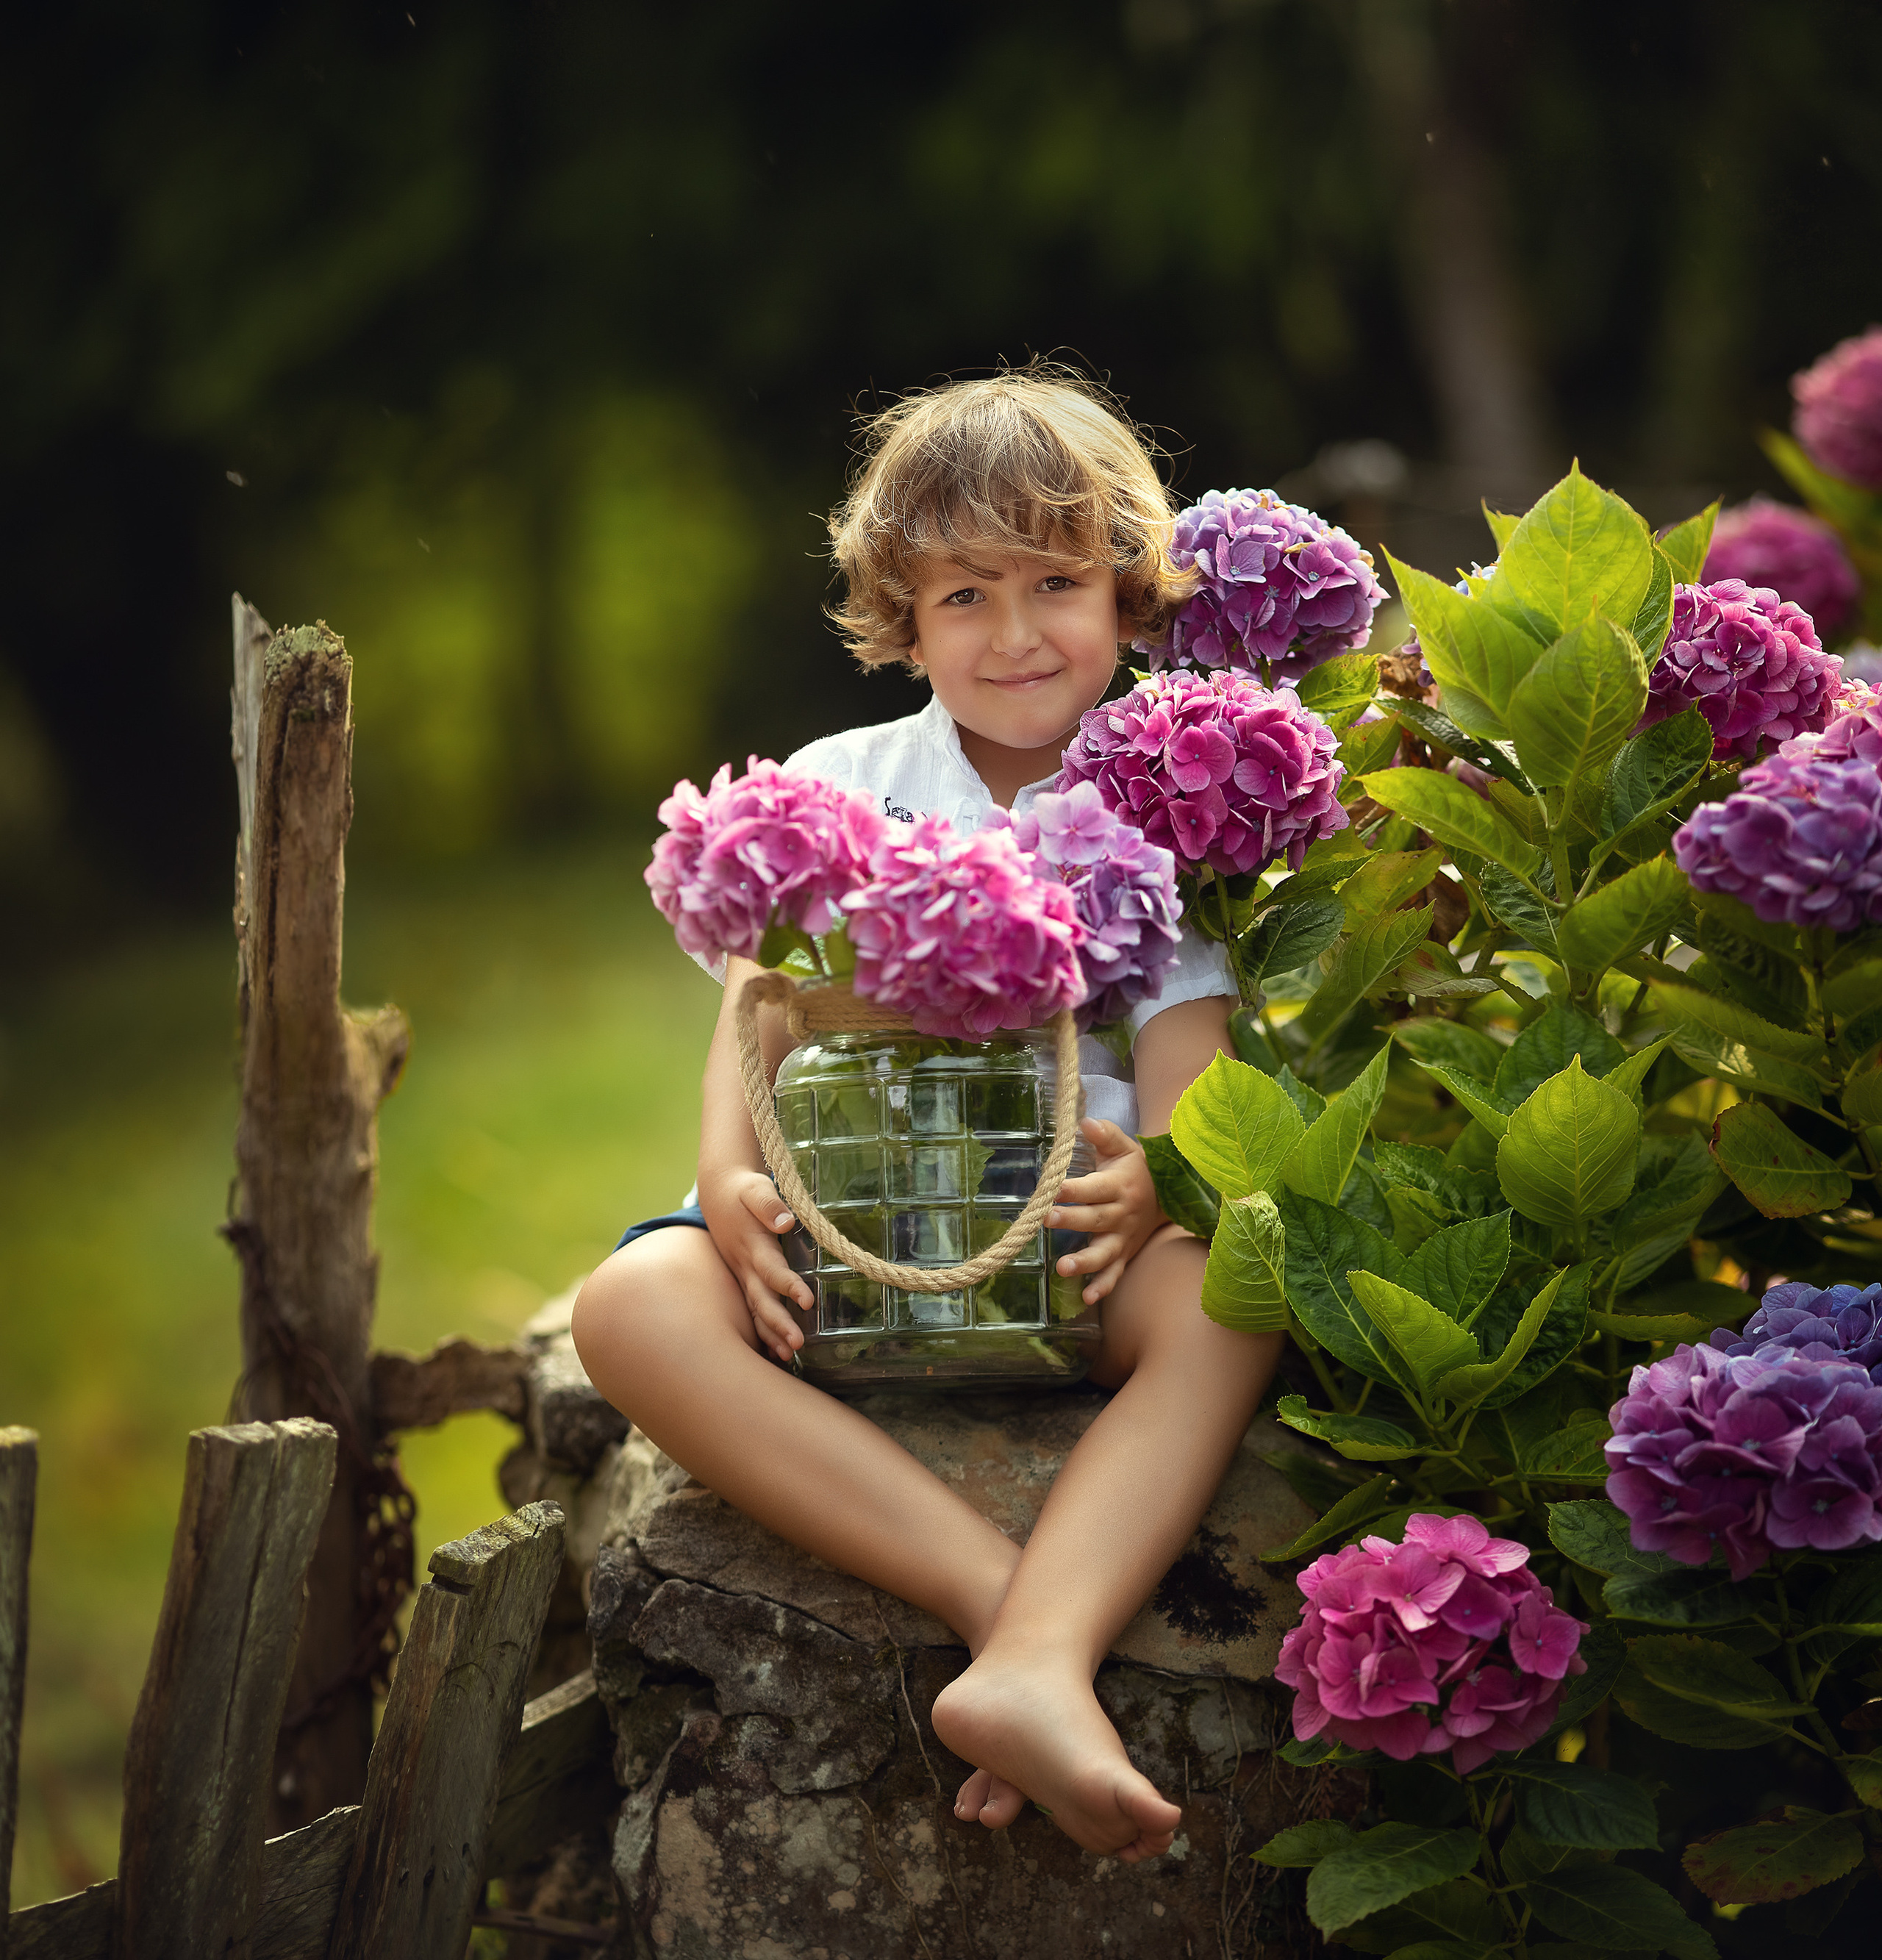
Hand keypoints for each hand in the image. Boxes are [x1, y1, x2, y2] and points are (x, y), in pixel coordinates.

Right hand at [699, 1166, 810, 1362]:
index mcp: (752, 1245)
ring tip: (790, 1357)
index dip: (789, 1286)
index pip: (772, 1270)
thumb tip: (786, 1222)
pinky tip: (776, 1351)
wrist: (717, 1192)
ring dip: (770, 1334)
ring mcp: (742, 1275)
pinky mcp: (744, 1279)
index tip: (807, 1301)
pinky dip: (763, 1331)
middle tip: (797, 1346)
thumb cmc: (742, 1190)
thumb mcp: (755, 1188)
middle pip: (762, 1300)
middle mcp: (745, 1266)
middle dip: (778, 1325)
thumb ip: (769, 1204)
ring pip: (755, 1310)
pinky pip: (753, 1309)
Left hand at [1045, 1119, 1161, 1306]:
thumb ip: (1105, 1135)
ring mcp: (1123, 1238)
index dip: (1074, 1188)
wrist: (1171, 1195)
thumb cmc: (1138, 1168)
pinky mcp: (1125, 1254)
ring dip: (1085, 1262)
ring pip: (1104, 1252)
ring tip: (1063, 1267)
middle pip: (1095, 1219)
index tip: (1053, 1187)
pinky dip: (1104, 1286)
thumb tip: (1084, 1122)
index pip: (1094, 1187)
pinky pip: (1115, 1273)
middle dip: (1071, 1220)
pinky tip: (1087, 1298)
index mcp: (1118, 1185)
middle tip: (1047, 1219)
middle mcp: (1120, 1214)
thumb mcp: (1125, 1147)